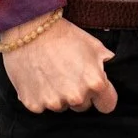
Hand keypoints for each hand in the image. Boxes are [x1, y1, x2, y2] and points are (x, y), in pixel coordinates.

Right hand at [0, 16, 116, 113]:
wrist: (29, 31)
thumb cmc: (61, 35)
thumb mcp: (92, 44)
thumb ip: (104, 61)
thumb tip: (108, 67)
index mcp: (94, 83)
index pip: (107, 105)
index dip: (103, 97)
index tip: (97, 92)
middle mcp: (76, 97)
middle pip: (83, 106)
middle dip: (80, 94)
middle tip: (69, 74)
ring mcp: (54, 103)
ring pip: (62, 106)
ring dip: (60, 95)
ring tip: (51, 73)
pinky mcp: (35, 105)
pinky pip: (42, 106)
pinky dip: (41, 96)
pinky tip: (39, 78)